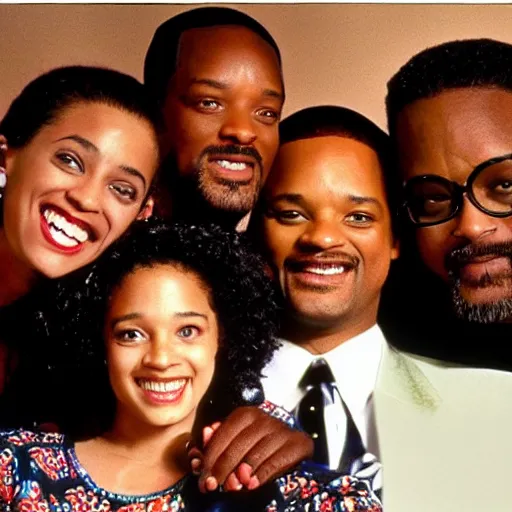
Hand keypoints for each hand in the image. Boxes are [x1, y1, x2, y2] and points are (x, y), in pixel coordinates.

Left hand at [189, 406, 313, 492]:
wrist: (291, 445)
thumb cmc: (258, 445)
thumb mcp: (236, 441)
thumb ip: (219, 440)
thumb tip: (206, 434)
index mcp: (246, 415)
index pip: (224, 434)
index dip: (211, 457)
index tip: (203, 476)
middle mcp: (264, 418)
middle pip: (239, 444)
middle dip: (223, 468)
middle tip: (213, 485)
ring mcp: (282, 430)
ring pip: (257, 452)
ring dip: (241, 473)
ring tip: (232, 486)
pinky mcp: (298, 443)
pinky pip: (277, 460)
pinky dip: (262, 474)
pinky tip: (252, 485)